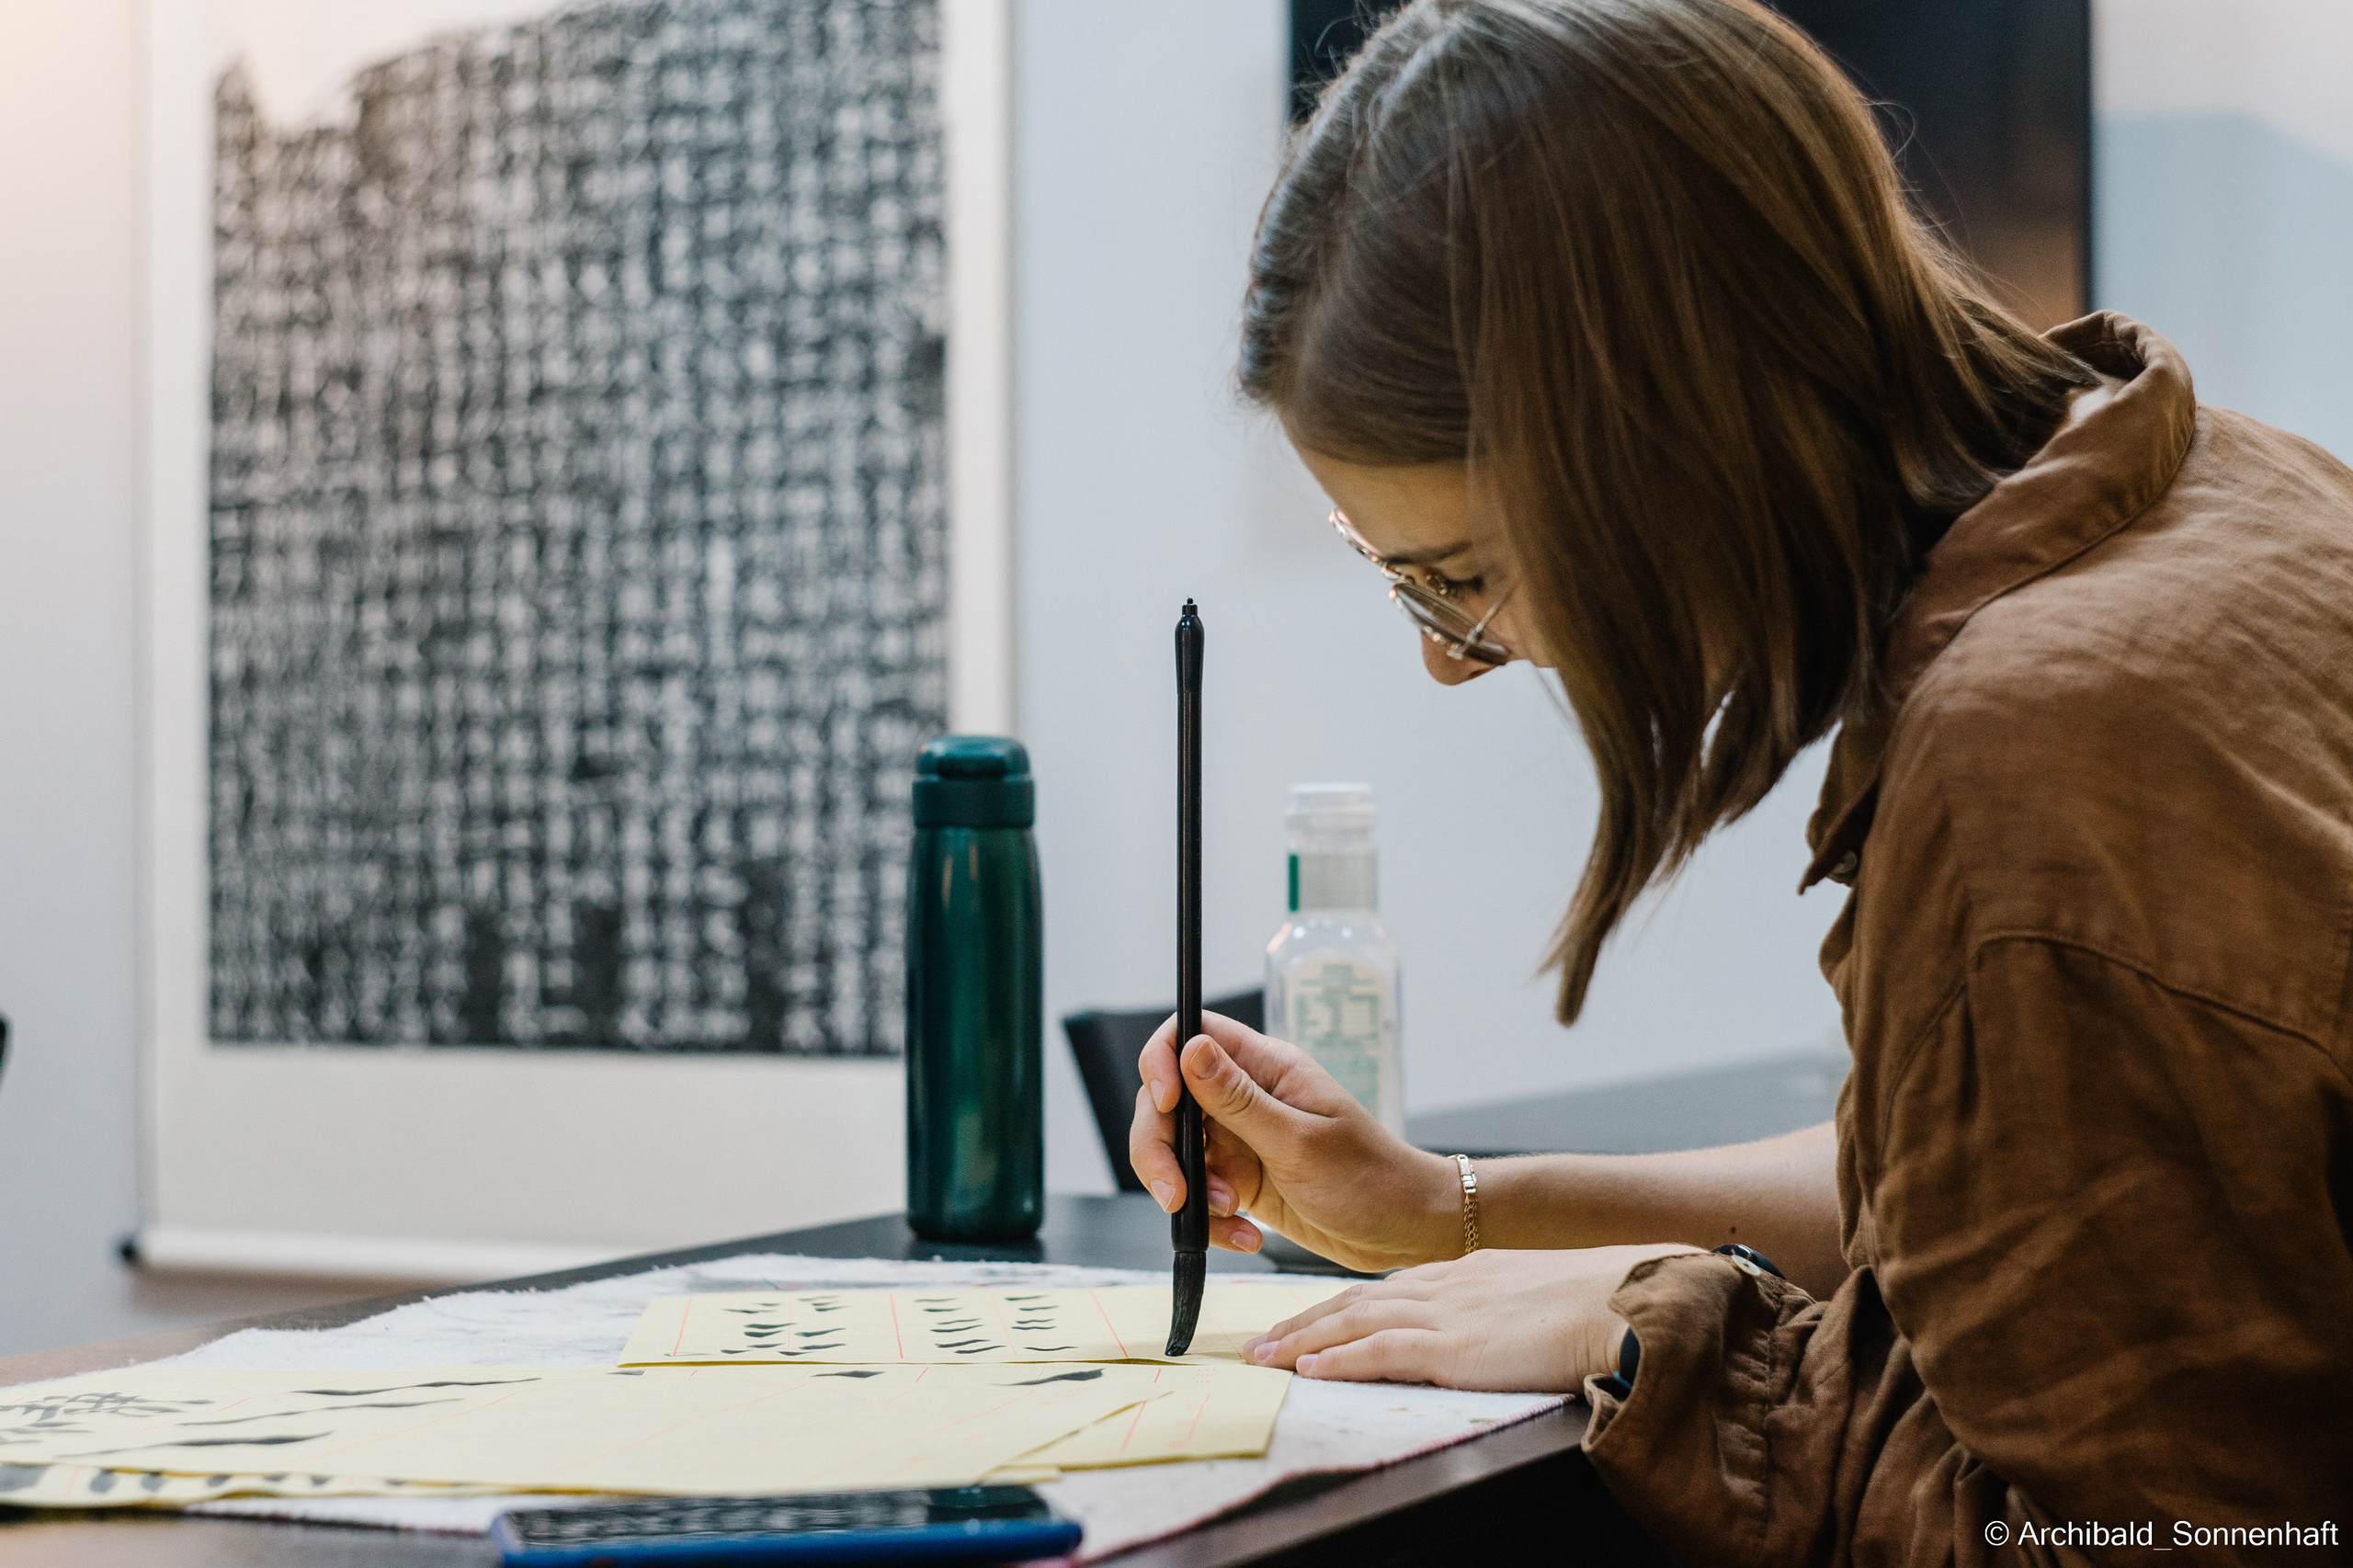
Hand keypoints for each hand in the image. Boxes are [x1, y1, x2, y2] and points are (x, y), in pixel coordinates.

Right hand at [1128, 1011, 1460, 1271]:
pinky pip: (1201, 1194)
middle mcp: (1247, 1098)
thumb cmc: (1371, 1178)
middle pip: (1168, 1101)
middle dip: (1160, 1148)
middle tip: (1175, 1194)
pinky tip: (1245, 1235)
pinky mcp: (1243, 1180)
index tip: (1163, 1103)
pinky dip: (1211, 1220)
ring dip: (1187, 1191)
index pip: (1191, 1034)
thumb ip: (1237, 1099)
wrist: (1407, 1230)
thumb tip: (1189, 1048)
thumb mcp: (1299, 1141)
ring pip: (1178, 1152)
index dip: (1162, 1062)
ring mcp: (1242, 1139)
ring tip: (1227, 1215)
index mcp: (1266, 1068)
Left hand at [1241, 1244, 1701, 1391]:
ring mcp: (1448, 1314)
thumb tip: (1496, 1332)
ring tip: (1263, 1358)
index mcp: (1465, 1273)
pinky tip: (1310, 1370)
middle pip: (1354, 1301)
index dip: (1336, 1305)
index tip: (1303, 1320)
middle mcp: (1446, 1285)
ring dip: (1303, 1341)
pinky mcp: (1457, 1346)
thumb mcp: (1536, 1295)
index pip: (1383, 1289)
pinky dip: (1341, 1359)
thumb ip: (1504, 1309)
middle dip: (1302, 1322)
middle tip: (1258, 1341)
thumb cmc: (1599, 1301)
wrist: (1630, 1300)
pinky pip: (1383, 1351)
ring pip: (1354, 1322)